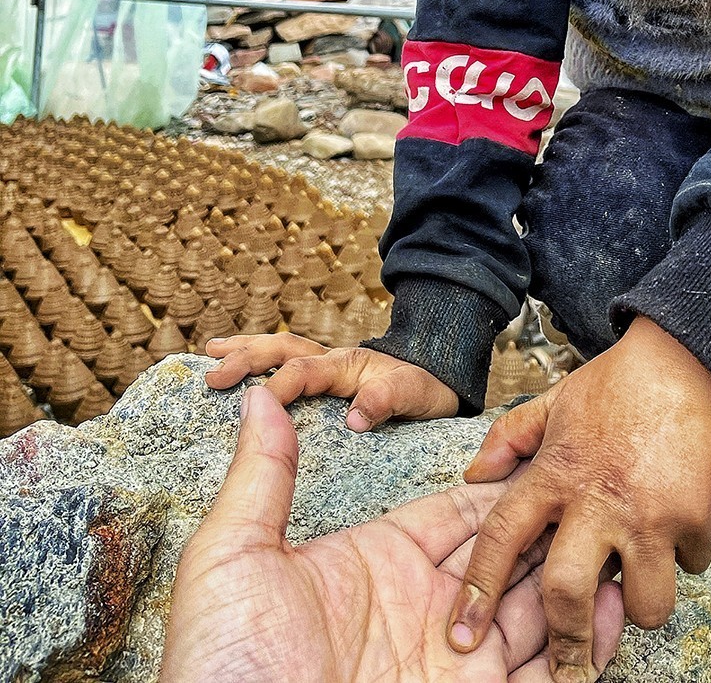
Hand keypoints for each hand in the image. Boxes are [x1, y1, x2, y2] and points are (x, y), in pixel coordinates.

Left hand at [160, 385, 624, 682]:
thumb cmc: (223, 666)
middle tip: (606, 497)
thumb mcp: (234, 560)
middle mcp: (427, 615)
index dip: (504, 487)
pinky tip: (607, 617)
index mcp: (380, 565)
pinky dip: (576, 656)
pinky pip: (537, 682)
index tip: (551, 453)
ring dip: (574, 586)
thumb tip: (259, 397)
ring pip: (533, 618)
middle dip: (555, 531)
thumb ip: (264, 476)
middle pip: (509, 561)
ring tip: (620, 552)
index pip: (460, 514)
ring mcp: (453, 671)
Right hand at [204, 333, 457, 429]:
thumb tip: (355, 416)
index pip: (305, 372)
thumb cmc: (429, 390)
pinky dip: (258, 364)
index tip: (254, 406)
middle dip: (247, 357)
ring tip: (211, 354)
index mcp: (349, 365)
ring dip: (246, 350)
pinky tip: (236, 377)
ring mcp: (326, 368)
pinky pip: (285, 366)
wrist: (442, 379)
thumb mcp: (417, 394)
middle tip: (213, 374)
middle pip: (283, 350)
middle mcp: (332, 361)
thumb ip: (389, 398)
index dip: (279, 386)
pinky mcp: (324, 380)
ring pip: (279, 351)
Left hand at [448, 316, 710, 681]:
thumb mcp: (554, 401)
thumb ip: (510, 437)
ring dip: (643, 600)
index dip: (479, 589)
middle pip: (567, 596)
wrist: (687, 360)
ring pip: (644, 605)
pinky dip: (687, 556)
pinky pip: (692, 567)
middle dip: (568, 645)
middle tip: (572, 669)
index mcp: (554, 473)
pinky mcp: (695, 516)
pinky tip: (679, 527)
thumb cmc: (616, 385)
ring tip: (640, 574)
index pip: (501, 536)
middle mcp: (597, 501)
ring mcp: (649, 514)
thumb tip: (474, 475)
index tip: (462, 636)